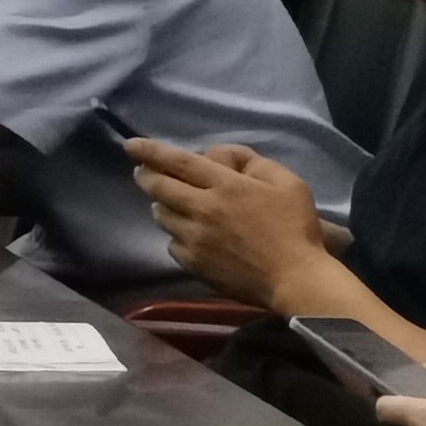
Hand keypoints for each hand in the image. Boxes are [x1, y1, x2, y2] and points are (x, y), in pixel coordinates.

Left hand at [125, 140, 330, 305]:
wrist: (295, 279)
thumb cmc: (295, 228)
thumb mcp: (286, 183)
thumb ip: (253, 164)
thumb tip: (222, 160)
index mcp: (225, 186)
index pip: (178, 161)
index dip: (150, 151)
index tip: (130, 145)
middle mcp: (202, 209)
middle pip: (158, 187)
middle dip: (146, 176)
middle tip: (144, 172)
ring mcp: (194, 238)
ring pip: (161, 215)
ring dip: (162, 205)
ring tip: (173, 204)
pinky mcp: (193, 263)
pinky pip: (172, 243)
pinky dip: (177, 235)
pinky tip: (191, 235)